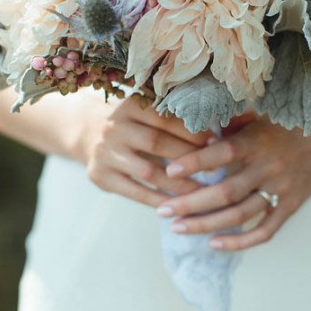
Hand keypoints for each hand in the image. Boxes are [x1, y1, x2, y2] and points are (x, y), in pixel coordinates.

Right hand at [81, 95, 211, 206]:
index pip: (165, 118)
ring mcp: (104, 153)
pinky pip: (136, 192)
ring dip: (178, 184)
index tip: (215, 143)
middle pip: (157, 143)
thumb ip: (174, 117)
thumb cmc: (134, 124)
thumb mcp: (146, 112)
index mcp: (129, 106)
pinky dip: (159, 199)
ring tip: (202, 191)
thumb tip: (220, 131)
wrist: (89, 134)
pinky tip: (179, 205)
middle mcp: (114, 127)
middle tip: (215, 169)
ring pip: (148, 172)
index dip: (191, 131)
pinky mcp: (100, 176)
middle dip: (188, 157)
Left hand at [156, 115, 310, 249]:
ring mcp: (281, 189)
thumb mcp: (259, 116)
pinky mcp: (290, 207)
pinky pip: (265, 231)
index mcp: (259, 140)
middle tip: (162, 210)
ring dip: (206, 224)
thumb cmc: (285, 125)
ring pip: (240, 215)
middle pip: (226, 191)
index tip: (169, 170)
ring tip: (177, 228)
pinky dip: (240, 242)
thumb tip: (191, 130)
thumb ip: (228, 124)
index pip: (223, 153)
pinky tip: (214, 244)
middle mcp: (270, 166)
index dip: (196, 162)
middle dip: (190, 203)